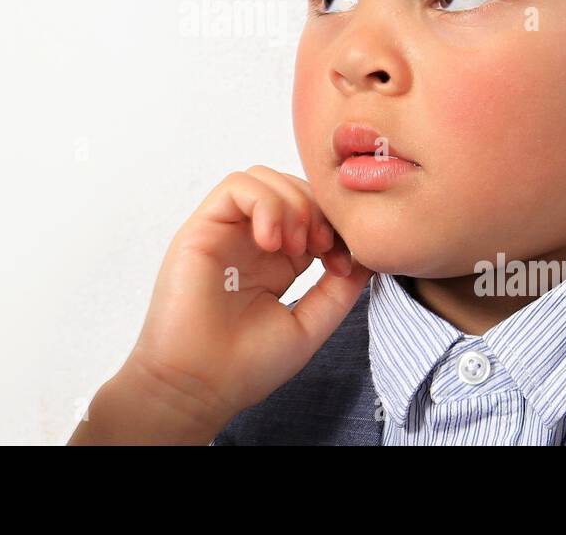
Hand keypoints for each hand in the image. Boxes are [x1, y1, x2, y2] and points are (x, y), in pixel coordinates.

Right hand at [120, 166, 371, 433]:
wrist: (198, 387)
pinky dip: (263, 203)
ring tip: (296, 247)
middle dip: (317, 210)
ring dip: (292, 204)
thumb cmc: (246, 366)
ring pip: (264, 178)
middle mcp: (250, 241)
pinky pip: (235, 187)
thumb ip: (338, 289)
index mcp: (276, 262)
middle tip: (322, 249)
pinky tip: (271, 241)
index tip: (344, 262)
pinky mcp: (201, 228)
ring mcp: (225, 232)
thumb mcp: (310, 324)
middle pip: (291, 188)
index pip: (311, 214)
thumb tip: (366, 255)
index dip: (335, 225)